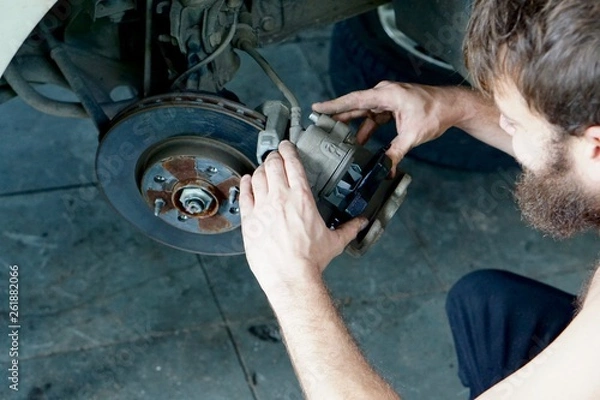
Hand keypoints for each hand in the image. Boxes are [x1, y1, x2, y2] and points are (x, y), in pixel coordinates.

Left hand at [239, 141, 366, 297]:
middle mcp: (281, 198)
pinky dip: (246, 183)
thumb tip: (361, 223)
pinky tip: (247, 181)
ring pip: (257, 176)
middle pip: (272, 165)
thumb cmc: (310, 260)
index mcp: (302, 198)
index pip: (292, 163)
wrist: (290, 276)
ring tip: (263, 169)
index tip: (287, 146)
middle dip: (274, 157)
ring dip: (260, 169)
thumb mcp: (334, 241)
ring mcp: (262, 208)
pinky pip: (244, 194)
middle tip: (275, 157)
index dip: (288, 150)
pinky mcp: (249, 220)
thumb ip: (349, 228)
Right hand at [312, 81, 458, 169]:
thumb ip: (395, 152)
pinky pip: (374, 117)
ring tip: (341, 140)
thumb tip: (385, 169)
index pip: (354, 100)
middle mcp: (384, 94)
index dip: (334, 105)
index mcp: (387, 95)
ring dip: (355, 127)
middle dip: (339, 116)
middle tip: (321, 125)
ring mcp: (388, 99)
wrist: (452, 106)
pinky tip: (362, 141)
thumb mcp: (412, 136)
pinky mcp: (392, 106)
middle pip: (355, 106)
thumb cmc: (435, 112)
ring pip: (364, 113)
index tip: (317, 107)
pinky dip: (368, 128)